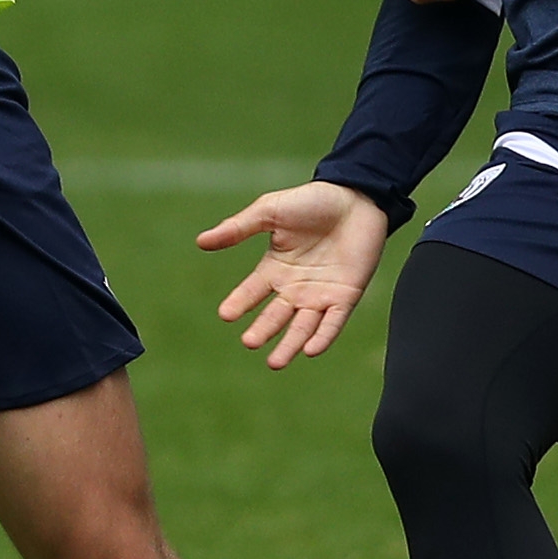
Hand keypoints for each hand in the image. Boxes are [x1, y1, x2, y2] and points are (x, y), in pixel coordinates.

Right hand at [198, 182, 392, 367]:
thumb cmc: (313, 200)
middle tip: (249, 342)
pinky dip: (322, 337)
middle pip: (275, 316)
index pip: (252, 292)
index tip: (225, 314)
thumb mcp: (270, 211)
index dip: (239, 302)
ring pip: (302, 327)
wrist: (356, 195)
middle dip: (263, 330)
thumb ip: (238, 228)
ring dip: (289, 345)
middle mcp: (296, 287)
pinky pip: (333, 322)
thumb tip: (201, 241)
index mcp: (275, 269)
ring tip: (275, 363)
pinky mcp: (346, 296)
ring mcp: (321, 294)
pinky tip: (310, 350)